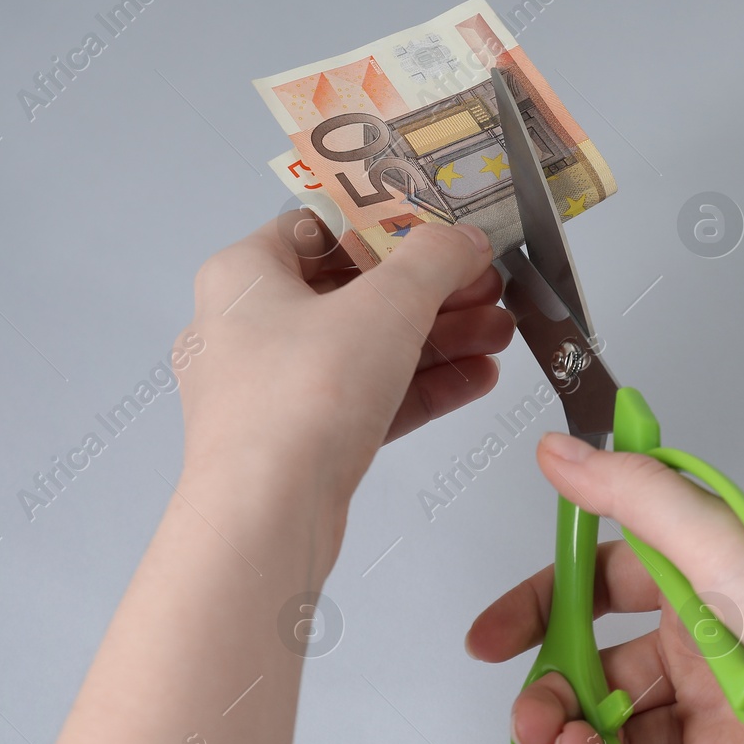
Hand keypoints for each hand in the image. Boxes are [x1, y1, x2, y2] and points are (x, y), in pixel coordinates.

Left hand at [175, 212, 512, 525]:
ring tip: (500, 334)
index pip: (320, 226)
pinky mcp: (296, 444)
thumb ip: (434, 260)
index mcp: (243, 276)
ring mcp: (270, 392)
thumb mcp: (386, 305)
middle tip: (489, 288)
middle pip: (353, 292)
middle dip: (432, 292)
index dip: (390, 224)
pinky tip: (476, 379)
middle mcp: (246, 329)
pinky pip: (365, 401)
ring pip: (364, 351)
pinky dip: (418, 387)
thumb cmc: (299, 401)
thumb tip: (462, 239)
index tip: (444, 232)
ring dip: (437, 339)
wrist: (266, 518)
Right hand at [466, 431, 743, 743]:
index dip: (535, 609)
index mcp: (699, 578)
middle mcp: (701, 641)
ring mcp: (714, 711)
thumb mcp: (730, 553)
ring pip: (615, 731)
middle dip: (552, 696)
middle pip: (592, 667)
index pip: (593, 583)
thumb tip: (562, 450)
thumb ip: (636, 499)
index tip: (490, 640)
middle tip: (539, 723)